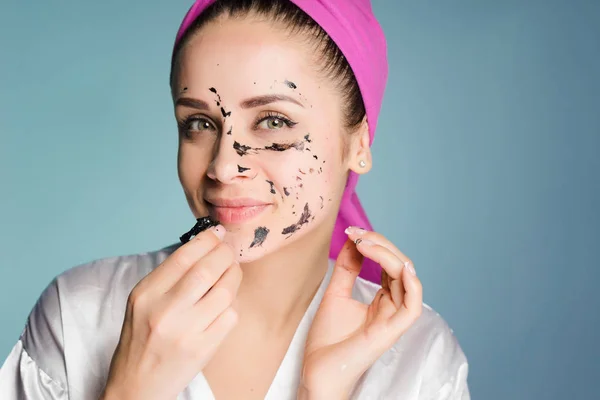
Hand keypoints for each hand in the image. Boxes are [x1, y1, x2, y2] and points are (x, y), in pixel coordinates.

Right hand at [102, 225, 240, 399]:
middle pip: (208, 269)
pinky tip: (225, 304)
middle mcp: (165, 311)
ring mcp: (186, 332)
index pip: (184, 256)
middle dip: (226, 254)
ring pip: (225, 292)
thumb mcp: (142, 303)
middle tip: (229, 253)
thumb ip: (169, 277)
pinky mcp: (203, 350)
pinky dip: (232, 305)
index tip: (217, 233)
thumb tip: (205, 245)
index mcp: (146, 294)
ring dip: (234, 278)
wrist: (136, 388)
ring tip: (231, 275)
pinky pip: (230, 317)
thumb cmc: (141, 340)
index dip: (207, 239)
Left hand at [299, 228, 422, 398]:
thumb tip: (354, 240)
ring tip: (366, 243)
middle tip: (357, 233)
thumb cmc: (327, 340)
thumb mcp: (336, 293)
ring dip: (389, 255)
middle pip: (400, 266)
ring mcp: (394, 319)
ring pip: (407, 278)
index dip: (375, 243)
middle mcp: (392, 307)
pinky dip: (411, 283)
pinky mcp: (392, 331)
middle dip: (380, 243)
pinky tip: (398, 265)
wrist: (317, 369)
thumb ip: (348, 268)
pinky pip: (413, 305)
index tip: (352, 231)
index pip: (389, 264)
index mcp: (382, 300)